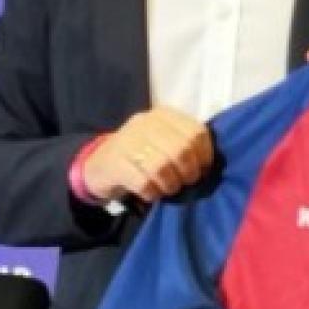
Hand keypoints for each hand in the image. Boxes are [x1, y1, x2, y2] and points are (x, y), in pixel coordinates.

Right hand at [82, 106, 213, 203]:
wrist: (99, 165)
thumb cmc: (141, 154)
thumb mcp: (163, 140)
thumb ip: (184, 144)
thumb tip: (208, 164)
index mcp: (162, 115)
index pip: (196, 132)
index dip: (204, 154)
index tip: (202, 168)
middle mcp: (144, 123)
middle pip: (180, 149)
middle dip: (188, 171)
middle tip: (185, 182)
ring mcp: (127, 141)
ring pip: (161, 166)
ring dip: (170, 184)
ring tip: (168, 188)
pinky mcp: (114, 163)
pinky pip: (142, 182)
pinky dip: (152, 192)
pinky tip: (151, 193)